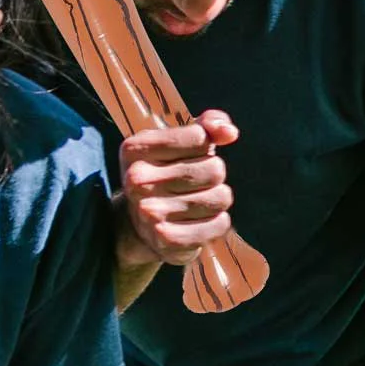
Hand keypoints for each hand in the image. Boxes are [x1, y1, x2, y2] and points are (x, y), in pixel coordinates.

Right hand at [118, 109, 237, 269]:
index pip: (199, 137)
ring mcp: (150, 213)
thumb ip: (206, 125)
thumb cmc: (166, 173)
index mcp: (135, 149)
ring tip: (195, 203)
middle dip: (214, 175)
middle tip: (193, 184)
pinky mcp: (168, 241)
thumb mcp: (177, 142)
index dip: (204, 146)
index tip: (187, 156)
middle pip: (214, 169)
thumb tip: (229, 132)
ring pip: (221, 197)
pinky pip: (220, 224)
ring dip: (216, 200)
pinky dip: (217, 223)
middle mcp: (137, 181)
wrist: (138, 226)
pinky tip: (197, 222)